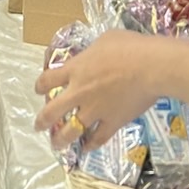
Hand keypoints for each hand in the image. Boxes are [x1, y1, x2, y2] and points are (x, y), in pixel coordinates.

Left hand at [35, 30, 160, 149]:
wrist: (151, 67)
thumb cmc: (129, 47)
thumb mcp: (105, 40)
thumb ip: (94, 51)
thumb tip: (94, 54)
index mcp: (76, 69)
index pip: (48, 79)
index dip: (40, 85)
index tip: (39, 89)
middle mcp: (79, 92)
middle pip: (52, 111)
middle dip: (42, 120)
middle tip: (38, 125)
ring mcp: (95, 110)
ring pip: (71, 130)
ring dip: (61, 139)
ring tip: (56, 144)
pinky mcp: (112, 122)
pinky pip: (98, 138)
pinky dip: (91, 144)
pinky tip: (87, 148)